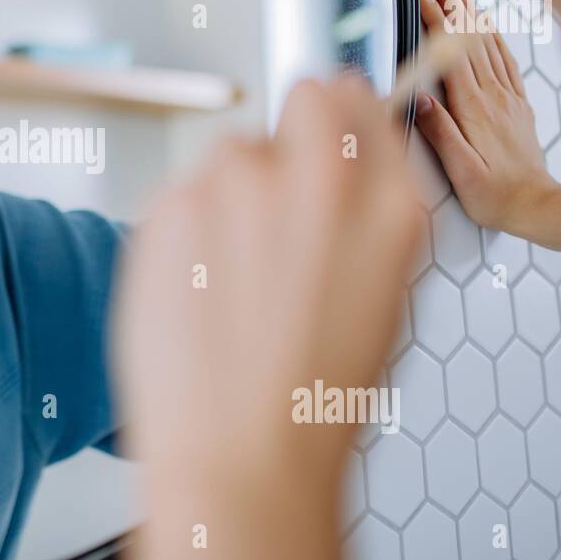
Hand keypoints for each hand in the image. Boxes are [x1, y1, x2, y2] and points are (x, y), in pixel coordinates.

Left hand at [111, 75, 422, 559]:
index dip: (337, 116)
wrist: (239, 459)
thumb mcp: (382, 302)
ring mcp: (240, 186)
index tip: (320, 130)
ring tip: (226, 275)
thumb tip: (349, 167)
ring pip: (229, 150)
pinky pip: (177, 191)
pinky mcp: (171, 205)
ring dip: (226, 191)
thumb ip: (367, 218)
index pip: (359, 100)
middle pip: (298, 99)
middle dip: (284, 140)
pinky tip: (192, 290)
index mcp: (388, 207)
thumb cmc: (311, 405)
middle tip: (265, 206)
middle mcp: (318, 179)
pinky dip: (180, 228)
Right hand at [414, 0, 560, 231]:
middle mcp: (492, 96)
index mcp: (473, 108)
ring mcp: (507, 97)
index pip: (449, 52)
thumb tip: (417, 97)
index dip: (433, 17)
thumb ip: (439, 131)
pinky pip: (504, 59)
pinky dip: (492, 34)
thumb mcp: (460, 170)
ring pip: (487, 41)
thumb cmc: (495, 196)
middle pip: (468, 36)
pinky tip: (486, 23)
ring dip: (471, 8)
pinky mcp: (516, 104)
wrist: (538, 207)